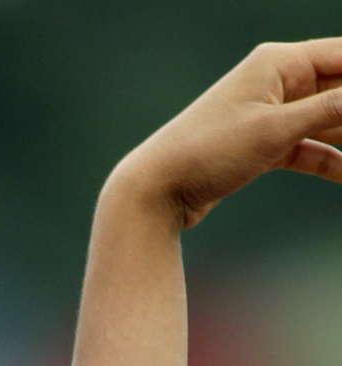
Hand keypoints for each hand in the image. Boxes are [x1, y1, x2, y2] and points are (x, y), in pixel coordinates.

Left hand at [117, 36, 341, 229]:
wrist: (154, 191)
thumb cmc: (207, 152)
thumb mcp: (275, 130)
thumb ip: (329, 110)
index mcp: (279, 62)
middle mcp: (276, 81)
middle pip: (340, 88)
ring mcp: (269, 114)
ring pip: (327, 120)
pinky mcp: (261, 147)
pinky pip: (308, 149)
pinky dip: (330, 161)